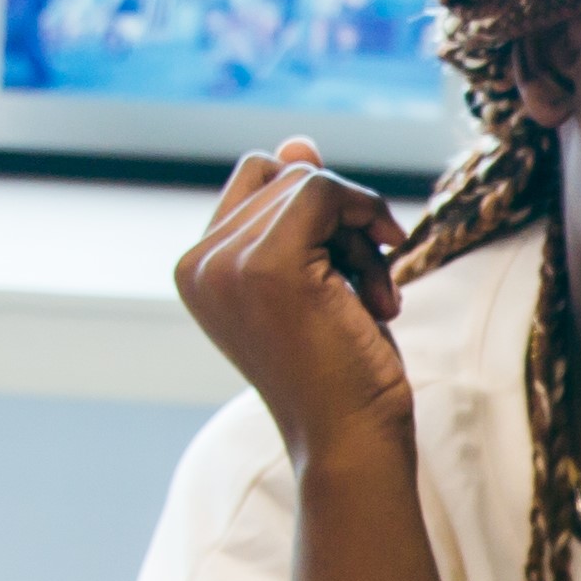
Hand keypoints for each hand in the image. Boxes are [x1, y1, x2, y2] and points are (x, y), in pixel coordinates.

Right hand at [175, 139, 413, 474]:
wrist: (350, 441)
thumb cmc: (341, 372)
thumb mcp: (319, 277)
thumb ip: (300, 210)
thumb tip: (296, 139)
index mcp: (198, 268)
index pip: (260, 178)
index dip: (318, 208)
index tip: (351, 270)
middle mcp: (199, 262)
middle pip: (285, 174)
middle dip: (343, 223)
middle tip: (371, 291)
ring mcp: (226, 262)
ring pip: (309, 181)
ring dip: (362, 236)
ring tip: (374, 301)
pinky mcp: (266, 265)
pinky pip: (325, 191)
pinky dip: (369, 221)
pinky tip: (382, 292)